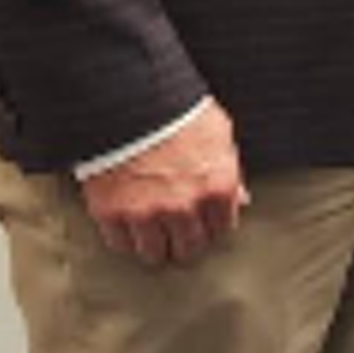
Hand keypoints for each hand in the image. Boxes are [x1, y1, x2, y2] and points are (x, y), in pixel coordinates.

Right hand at [81, 102, 247, 265]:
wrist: (127, 98)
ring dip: (155, 246)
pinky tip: (126, 227)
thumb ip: (231, 170)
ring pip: (155, 254)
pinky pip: (120, 244)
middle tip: (176, 231)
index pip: (222, 229)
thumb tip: (241, 199)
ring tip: (151, 235)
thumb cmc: (175, 109)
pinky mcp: (112, 213)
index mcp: (216, 187)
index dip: (211, 225)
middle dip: (184, 240)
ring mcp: (147, 213)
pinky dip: (123, 238)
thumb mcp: (218, 132)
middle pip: (189, 248)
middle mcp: (185, 207)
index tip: (203, 222)